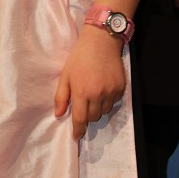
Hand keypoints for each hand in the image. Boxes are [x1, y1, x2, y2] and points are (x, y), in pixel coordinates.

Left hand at [55, 24, 124, 139]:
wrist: (101, 41)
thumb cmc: (80, 57)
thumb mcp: (66, 74)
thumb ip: (61, 96)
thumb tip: (58, 115)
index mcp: (81, 92)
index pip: (80, 119)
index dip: (78, 130)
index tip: (76, 136)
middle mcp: (97, 94)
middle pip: (93, 118)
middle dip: (87, 115)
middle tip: (84, 103)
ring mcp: (110, 92)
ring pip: (104, 111)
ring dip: (98, 108)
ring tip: (94, 93)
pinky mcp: (120, 88)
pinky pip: (113, 102)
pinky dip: (108, 100)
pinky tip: (103, 87)